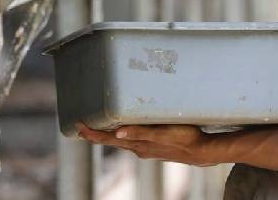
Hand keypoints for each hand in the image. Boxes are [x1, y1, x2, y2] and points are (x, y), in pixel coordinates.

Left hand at [75, 122, 215, 165]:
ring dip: (105, 135)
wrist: (200, 151)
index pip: (107, 139)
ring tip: (95, 127)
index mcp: (137, 144)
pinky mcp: (152, 146)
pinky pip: (130, 140)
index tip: (77, 125)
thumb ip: (140, 132)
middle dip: (94, 134)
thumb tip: (117, 133)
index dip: (91, 133)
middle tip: (79, 126)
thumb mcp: (161, 132)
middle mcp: (138, 148)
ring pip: (119, 141)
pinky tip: (121, 130)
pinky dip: (120, 135)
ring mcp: (145, 148)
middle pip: (109, 141)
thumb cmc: (183, 139)